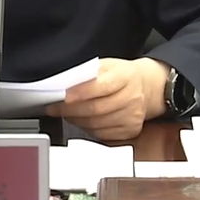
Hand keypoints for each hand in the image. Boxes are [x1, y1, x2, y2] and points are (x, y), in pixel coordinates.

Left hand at [45, 58, 169, 140]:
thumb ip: (89, 73)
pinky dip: (87, 128)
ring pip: (97, 124)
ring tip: (66, 113)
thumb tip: (65, 84)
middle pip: (96, 109)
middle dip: (70, 110)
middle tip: (54, 108)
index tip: (62, 96)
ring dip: (76, 120)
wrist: (146, 88)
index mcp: (126, 76)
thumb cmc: (122, 75)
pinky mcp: (130, 130)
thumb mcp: (107, 65)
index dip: (80, 93)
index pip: (101, 86)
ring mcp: (132, 116)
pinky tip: (82, 120)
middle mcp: (132, 97)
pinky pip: (102, 134)